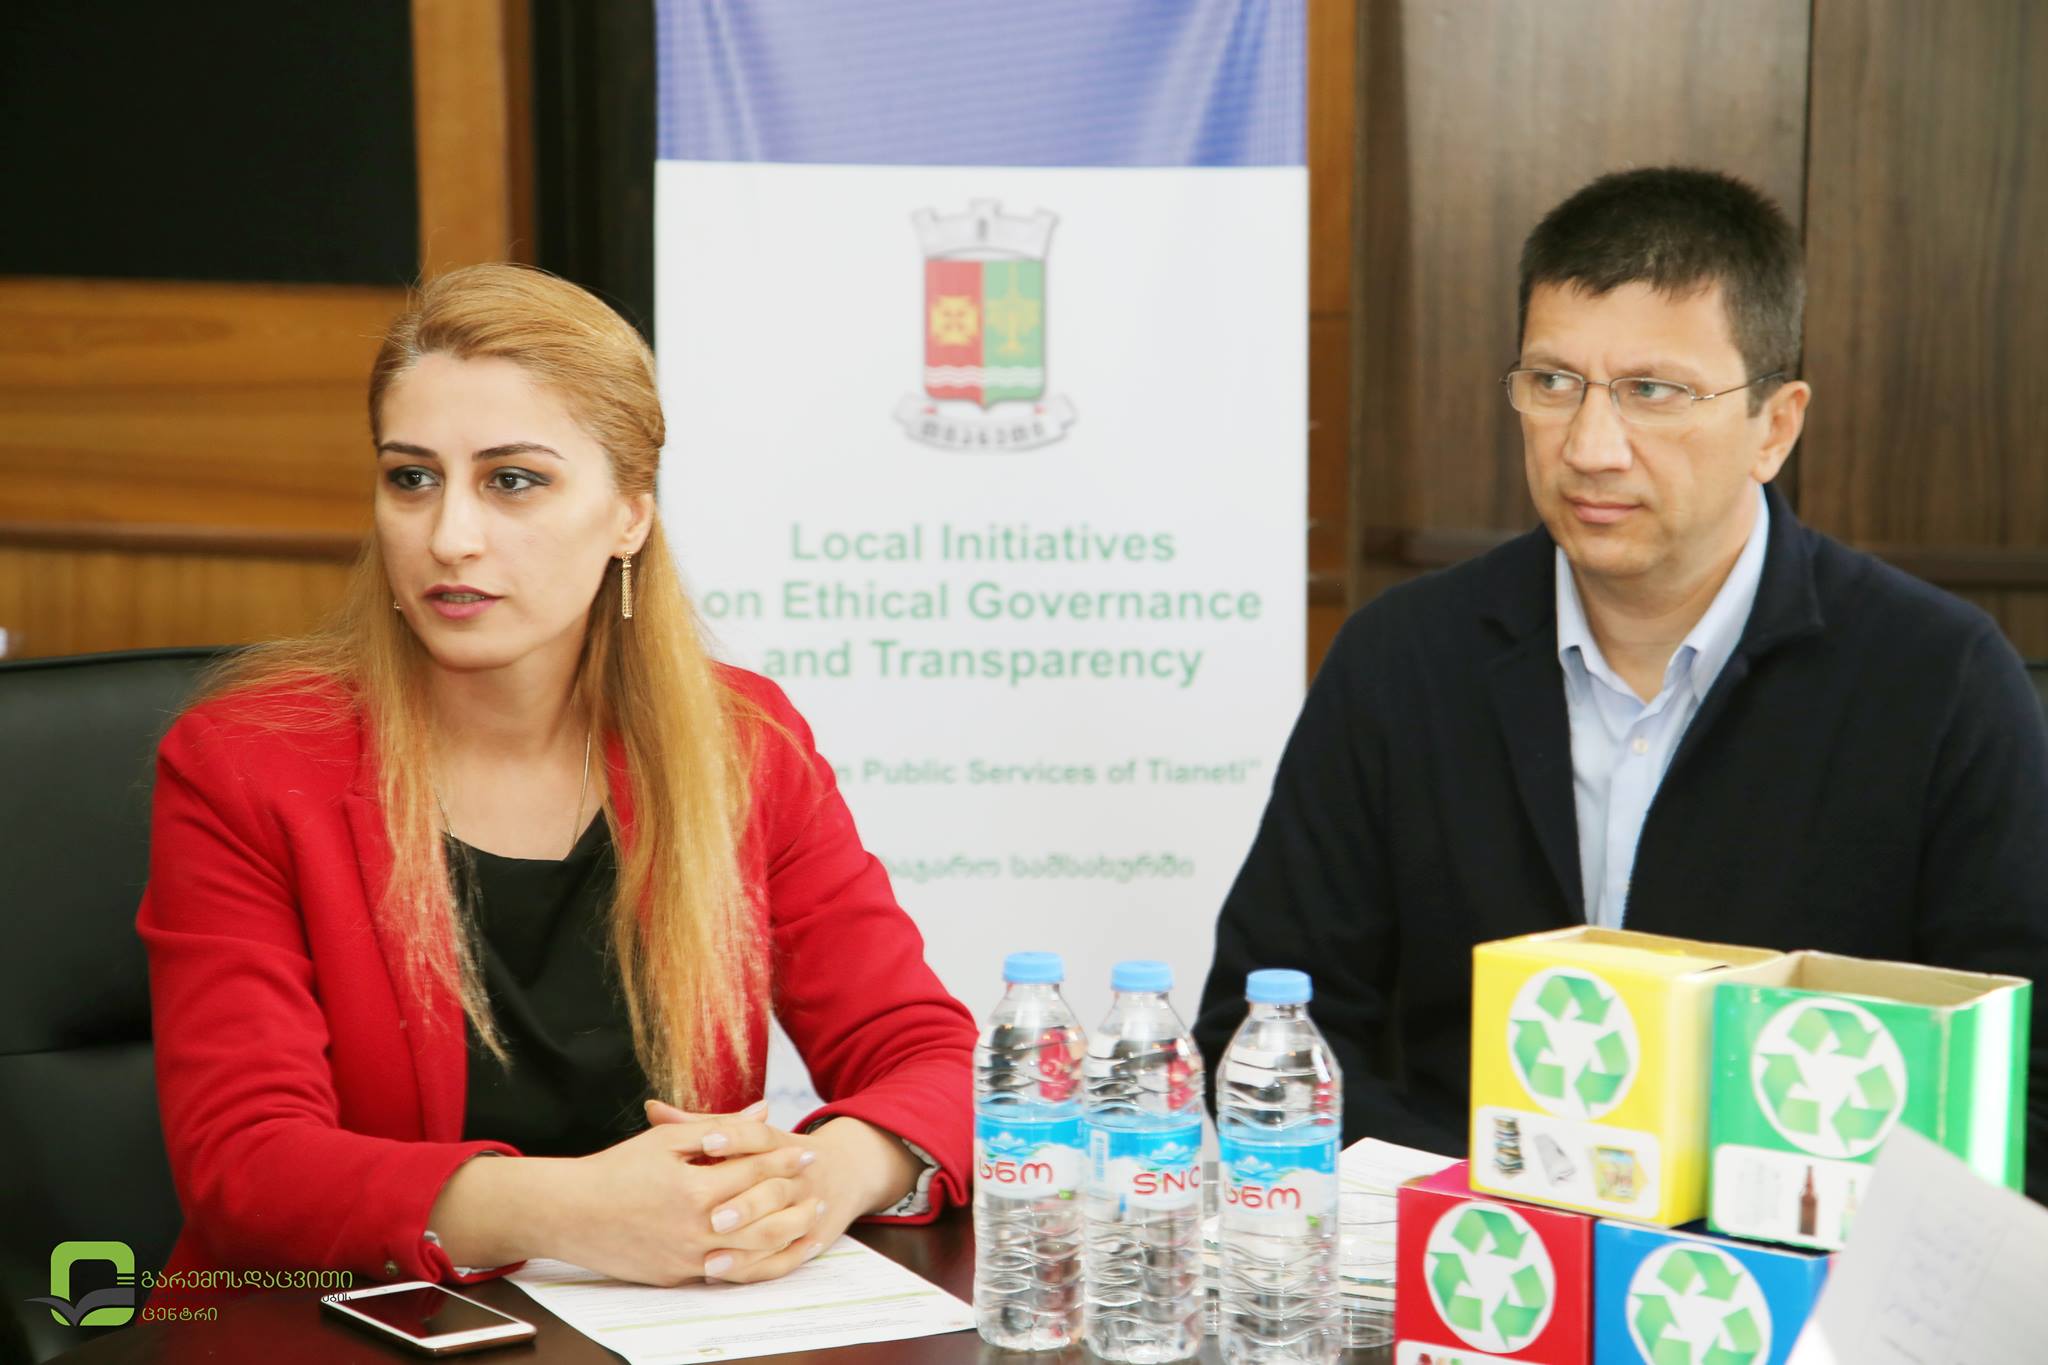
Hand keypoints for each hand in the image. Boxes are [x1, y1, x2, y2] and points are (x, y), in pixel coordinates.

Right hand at [554, 1116, 822, 1285]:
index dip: (785, 1160)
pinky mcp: (679, 1277)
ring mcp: (688, 1259)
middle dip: (797, 1200)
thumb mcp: (666, 1141)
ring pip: (755, 1252)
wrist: (570, 1214)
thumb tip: (763, 1110)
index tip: (808, 1152)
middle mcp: (696, 1229)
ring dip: (790, 1236)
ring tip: (811, 1221)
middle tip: (819, 1189)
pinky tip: (778, 1252)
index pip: (755, 1172)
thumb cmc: (617, 1170)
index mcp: (694, 1189)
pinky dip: (762, 1264)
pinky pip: (731, 1274)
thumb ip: (720, 1127)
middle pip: (765, 1216)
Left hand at [645, 1102, 919, 1282]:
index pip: (760, 1137)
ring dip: (746, 1247)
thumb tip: (651, 1108)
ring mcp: (806, 1210)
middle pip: (773, 1190)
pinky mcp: (808, 1239)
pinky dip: (753, 1268)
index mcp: (781, 1144)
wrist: (843, 1172)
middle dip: (745, 1205)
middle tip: (712, 1218)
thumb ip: (699, 1125)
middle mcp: (798, 1177)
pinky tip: (718, 1273)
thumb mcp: (748, 1134)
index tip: (706, 1144)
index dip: (734, 1138)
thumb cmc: (778, 1152)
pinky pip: (781, 1261)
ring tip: (708, 1260)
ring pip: (780, 1231)